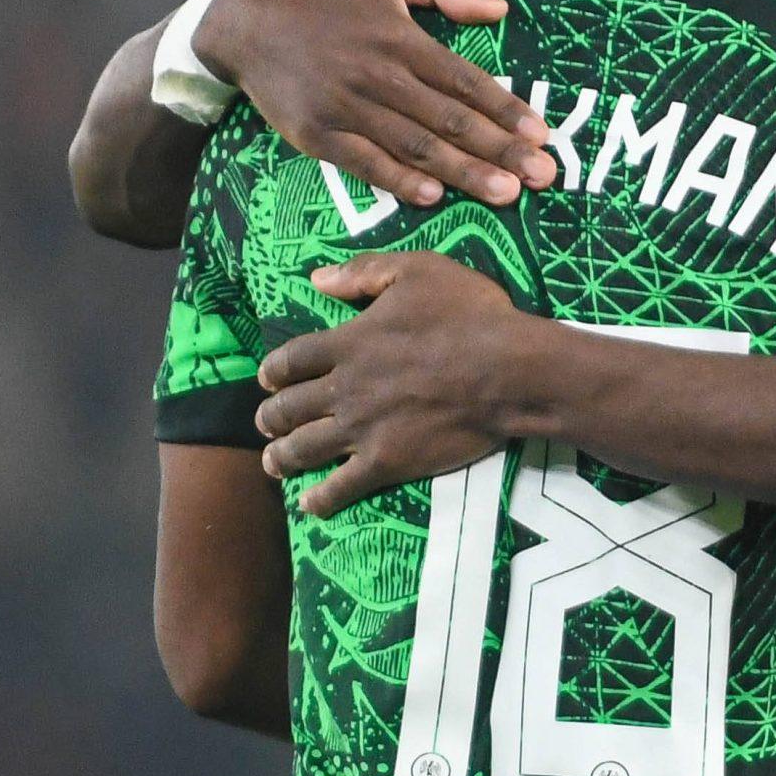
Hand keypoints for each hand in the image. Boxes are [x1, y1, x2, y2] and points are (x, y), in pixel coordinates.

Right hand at [198, 0, 555, 207]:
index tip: (542, 134)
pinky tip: (432, 197)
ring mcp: (346, 108)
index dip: (506, 110)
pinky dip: (397, 181)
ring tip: (507, 193)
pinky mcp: (315, 134)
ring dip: (464, 173)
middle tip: (545, 176)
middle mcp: (378, 76)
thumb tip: (500, 11)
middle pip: (450, 121)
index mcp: (401, 39)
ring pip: (415, 147)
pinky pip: (363, 163)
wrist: (245, 19)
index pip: (465, 81)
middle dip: (502, 150)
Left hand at [256, 252, 537, 515]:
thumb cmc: (468, 315)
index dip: (272, 371)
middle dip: (270, 418)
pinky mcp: (386, 462)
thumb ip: (364, 272)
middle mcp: (344, 389)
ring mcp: (362, 430)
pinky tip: (309, 504)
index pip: (290, 360)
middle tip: (267, 423)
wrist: (507, 370)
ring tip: (274, 463)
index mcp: (347, 344)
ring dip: (281, 458)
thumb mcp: (419, 271)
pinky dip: (320, 499)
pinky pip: (341, 487)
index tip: (268, 379)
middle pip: (287, 409)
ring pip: (302, 450)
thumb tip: (317, 278)